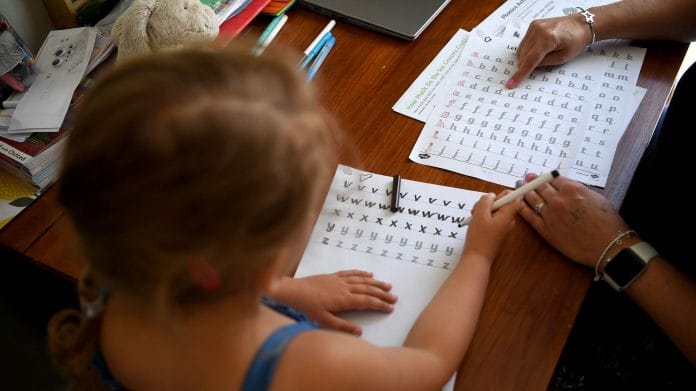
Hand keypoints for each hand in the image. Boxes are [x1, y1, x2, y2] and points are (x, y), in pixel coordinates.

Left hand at [268, 271, 396, 334]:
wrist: (291, 292)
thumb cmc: (305, 309)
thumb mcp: (323, 321)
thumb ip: (342, 327)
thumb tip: (360, 332)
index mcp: (343, 300)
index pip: (367, 302)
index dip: (380, 304)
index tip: (391, 308)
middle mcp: (344, 288)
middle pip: (368, 290)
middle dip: (382, 294)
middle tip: (394, 297)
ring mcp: (339, 280)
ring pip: (362, 280)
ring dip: (376, 282)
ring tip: (387, 285)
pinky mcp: (332, 276)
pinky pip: (351, 273)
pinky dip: (361, 273)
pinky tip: (369, 274)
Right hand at [463, 191, 520, 261]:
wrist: (477, 258)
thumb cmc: (479, 237)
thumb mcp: (480, 214)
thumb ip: (486, 201)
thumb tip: (491, 195)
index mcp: (508, 215)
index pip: (515, 198)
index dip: (505, 193)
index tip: (493, 197)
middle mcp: (509, 220)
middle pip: (503, 203)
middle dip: (490, 202)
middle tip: (477, 208)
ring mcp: (503, 226)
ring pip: (496, 210)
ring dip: (485, 210)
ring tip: (474, 216)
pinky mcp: (497, 230)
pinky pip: (493, 218)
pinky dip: (484, 217)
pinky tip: (476, 222)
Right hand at [507, 14, 591, 87]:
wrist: (581, 24)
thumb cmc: (576, 40)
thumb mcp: (563, 57)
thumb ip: (544, 64)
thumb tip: (530, 68)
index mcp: (548, 39)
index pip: (529, 60)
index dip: (520, 74)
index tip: (511, 83)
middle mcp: (538, 30)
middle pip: (523, 56)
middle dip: (526, 65)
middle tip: (537, 67)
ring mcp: (534, 26)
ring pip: (521, 50)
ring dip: (526, 57)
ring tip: (541, 56)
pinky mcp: (533, 25)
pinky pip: (524, 42)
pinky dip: (527, 49)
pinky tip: (537, 49)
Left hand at [518, 175, 629, 267]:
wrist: (608, 245)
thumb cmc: (608, 223)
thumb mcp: (596, 198)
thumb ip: (579, 191)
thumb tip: (567, 188)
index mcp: (572, 189)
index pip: (552, 179)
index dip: (545, 177)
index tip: (540, 176)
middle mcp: (558, 199)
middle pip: (539, 187)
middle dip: (531, 181)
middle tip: (526, 178)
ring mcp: (550, 214)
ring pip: (531, 199)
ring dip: (524, 191)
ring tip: (519, 187)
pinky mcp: (545, 229)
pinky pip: (529, 215)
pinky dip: (522, 207)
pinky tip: (518, 203)